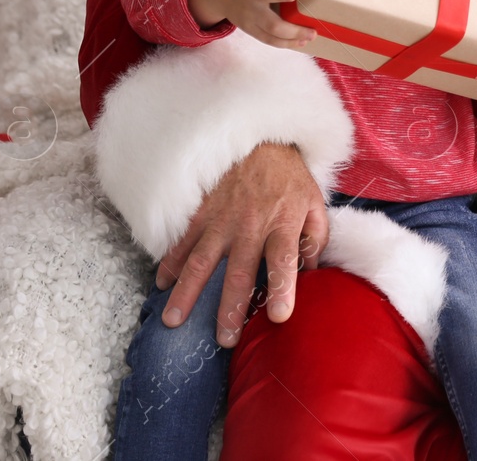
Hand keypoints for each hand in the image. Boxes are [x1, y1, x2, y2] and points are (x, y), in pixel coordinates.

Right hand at [155, 142, 328, 346]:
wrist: (259, 138)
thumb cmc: (290, 178)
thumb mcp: (314, 202)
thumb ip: (315, 238)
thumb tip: (313, 273)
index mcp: (283, 223)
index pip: (284, 261)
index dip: (282, 288)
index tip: (278, 317)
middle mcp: (250, 225)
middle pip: (239, 271)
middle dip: (231, 307)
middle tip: (224, 339)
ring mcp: (222, 219)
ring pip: (201, 261)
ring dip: (187, 293)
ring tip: (174, 321)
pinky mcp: (202, 212)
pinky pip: (184, 240)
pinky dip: (170, 263)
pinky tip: (161, 284)